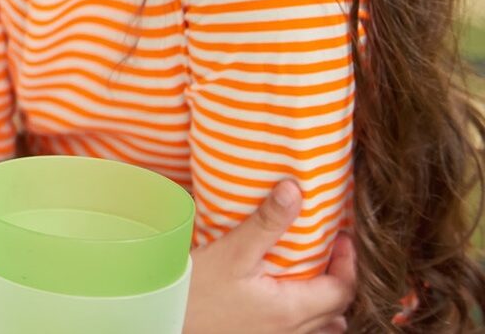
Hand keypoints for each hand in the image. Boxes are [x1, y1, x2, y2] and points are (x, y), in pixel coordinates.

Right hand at [184, 181, 355, 333]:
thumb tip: (294, 190)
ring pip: (319, 326)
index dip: (349, 262)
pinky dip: (307, 318)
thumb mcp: (232, 252)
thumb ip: (266, 222)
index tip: (342, 237)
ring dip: (325, 302)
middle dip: (341, 279)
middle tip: (332, 251)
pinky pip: (299, 332)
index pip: (342, 289)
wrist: (161, 315)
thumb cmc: (193, 289)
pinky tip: (289, 301)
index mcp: (290, 309)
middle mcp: (289, 331)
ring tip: (316, 276)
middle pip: (336, 310)